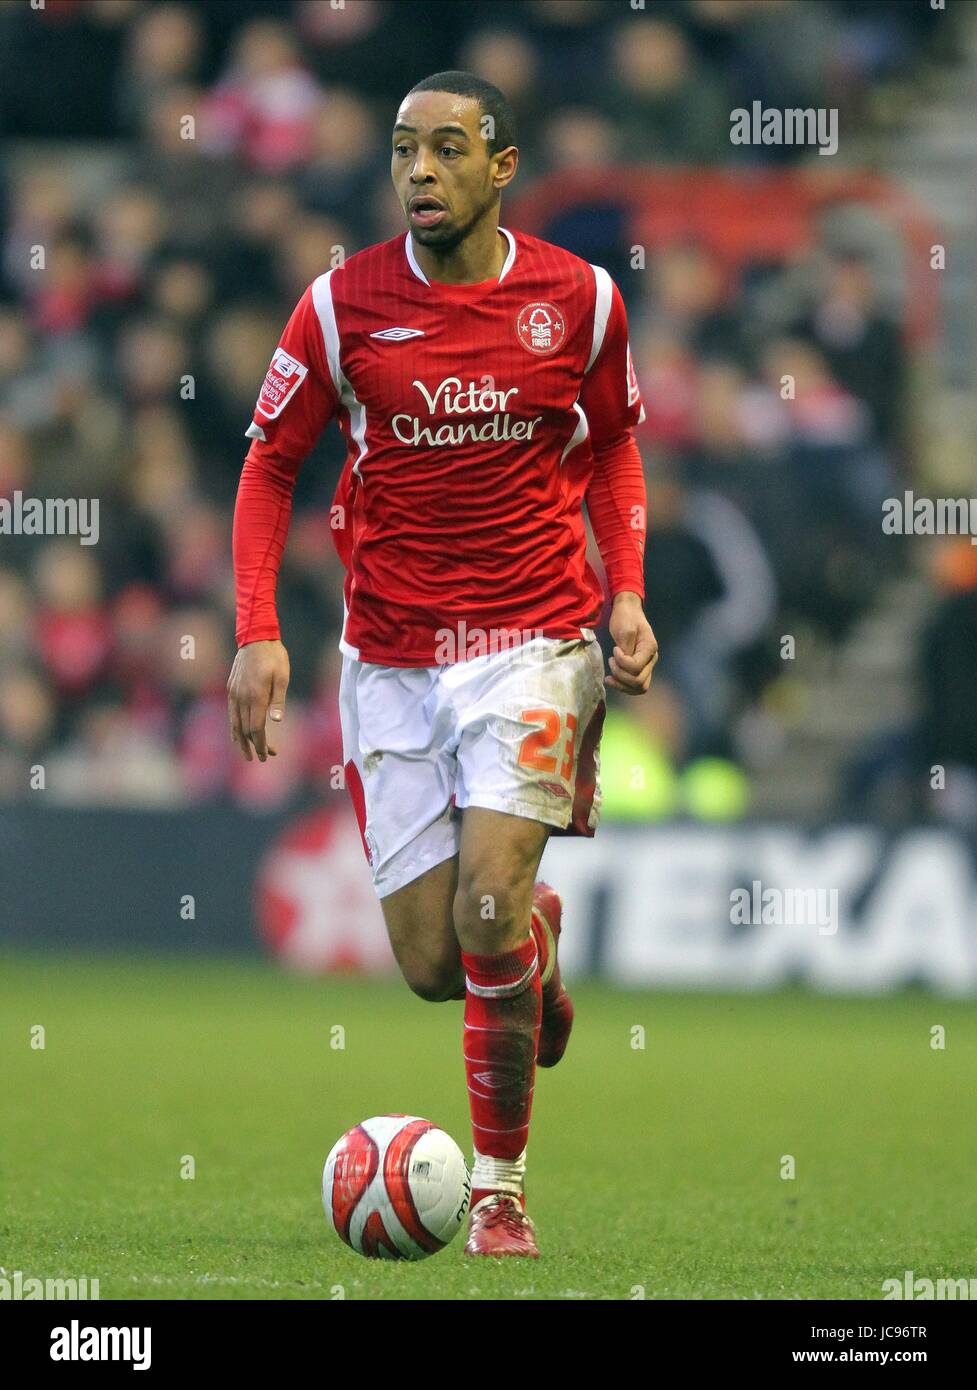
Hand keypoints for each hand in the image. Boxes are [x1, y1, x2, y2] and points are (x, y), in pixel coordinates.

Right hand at [226, 639, 289, 761]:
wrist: (255, 637)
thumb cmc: (274, 657)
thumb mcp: (283, 677)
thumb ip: (279, 700)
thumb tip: (277, 721)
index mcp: (256, 696)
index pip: (256, 729)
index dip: (261, 744)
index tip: (266, 755)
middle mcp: (242, 697)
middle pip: (245, 730)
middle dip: (254, 746)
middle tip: (263, 758)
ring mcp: (234, 693)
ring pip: (234, 724)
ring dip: (241, 741)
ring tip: (247, 754)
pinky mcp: (231, 688)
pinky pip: (231, 713)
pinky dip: (234, 727)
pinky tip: (238, 734)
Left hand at [605, 591, 657, 694]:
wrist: (628, 611)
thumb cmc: (626, 617)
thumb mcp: (625, 629)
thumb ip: (626, 648)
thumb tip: (624, 664)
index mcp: (650, 648)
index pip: (636, 667)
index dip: (622, 663)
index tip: (614, 649)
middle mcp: (651, 660)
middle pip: (639, 682)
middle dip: (620, 675)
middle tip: (611, 661)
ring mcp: (647, 666)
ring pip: (638, 688)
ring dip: (622, 685)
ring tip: (609, 675)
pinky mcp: (639, 669)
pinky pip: (634, 686)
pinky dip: (622, 686)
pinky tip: (612, 679)